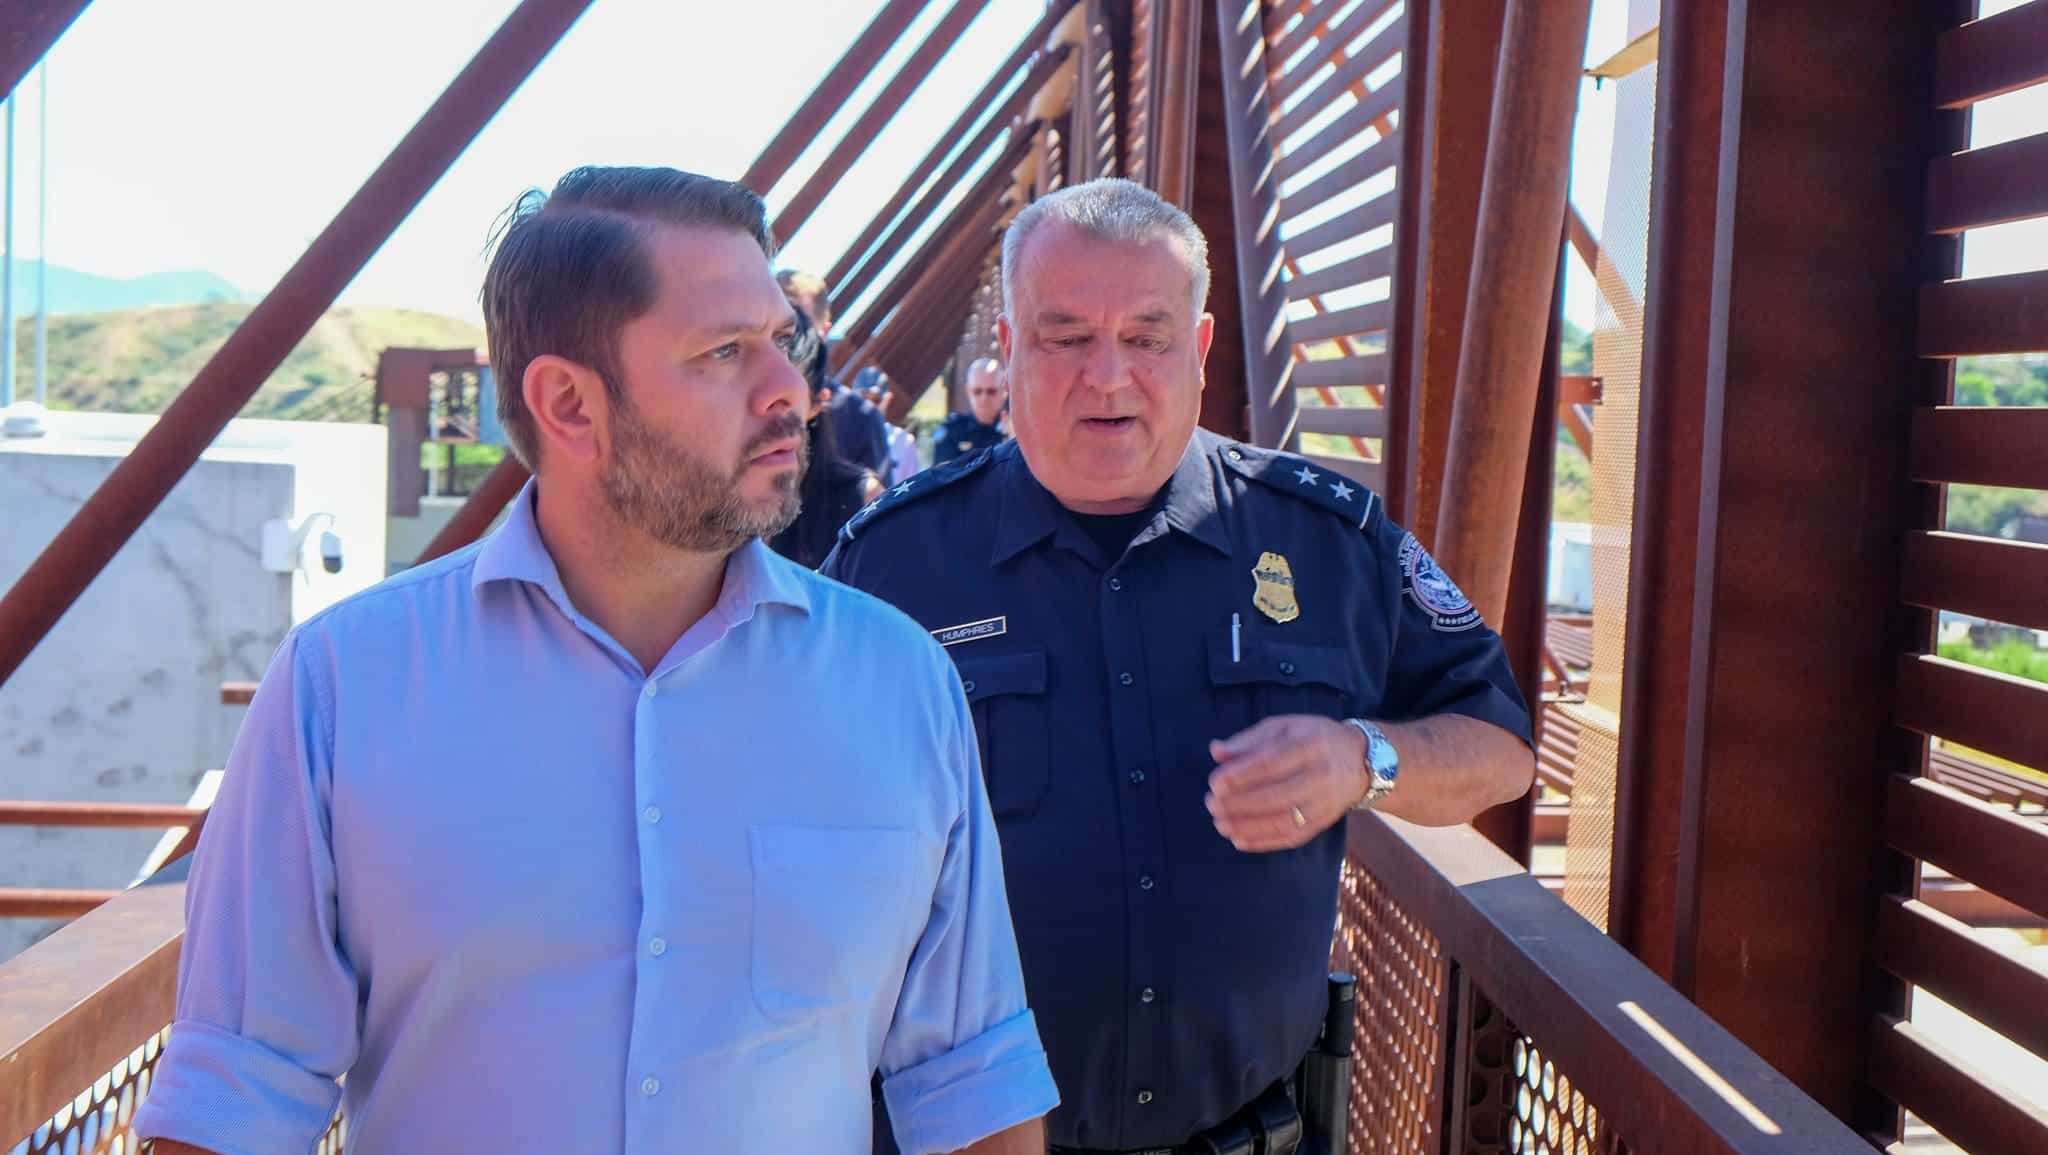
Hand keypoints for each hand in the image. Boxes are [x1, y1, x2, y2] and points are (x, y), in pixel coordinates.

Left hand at [1205, 715, 1367, 851]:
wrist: (1361, 761)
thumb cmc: (1313, 738)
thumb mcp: (1284, 726)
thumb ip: (1249, 739)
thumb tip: (1216, 752)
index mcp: (1311, 744)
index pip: (1272, 763)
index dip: (1241, 775)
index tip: (1215, 783)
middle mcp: (1322, 775)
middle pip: (1277, 795)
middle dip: (1240, 803)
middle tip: (1211, 804)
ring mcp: (1325, 803)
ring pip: (1284, 821)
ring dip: (1247, 826)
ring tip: (1220, 823)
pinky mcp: (1323, 823)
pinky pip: (1292, 837)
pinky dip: (1262, 842)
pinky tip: (1238, 839)